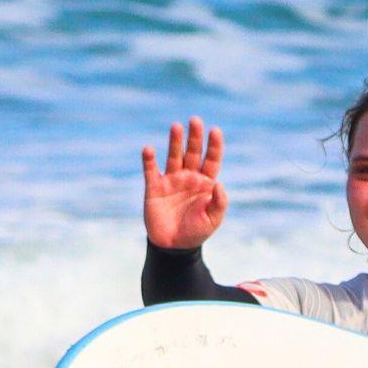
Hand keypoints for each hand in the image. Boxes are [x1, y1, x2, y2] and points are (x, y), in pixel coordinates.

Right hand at [142, 116, 228, 248]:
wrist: (173, 247)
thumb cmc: (196, 232)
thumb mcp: (213, 219)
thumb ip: (219, 202)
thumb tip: (219, 183)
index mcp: (205, 182)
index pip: (211, 159)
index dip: (214, 145)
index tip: (215, 131)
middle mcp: (188, 177)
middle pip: (192, 152)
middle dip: (194, 137)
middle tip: (195, 120)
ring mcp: (171, 180)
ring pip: (173, 156)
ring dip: (175, 142)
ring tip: (176, 126)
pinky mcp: (154, 188)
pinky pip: (151, 171)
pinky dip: (149, 160)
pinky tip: (149, 149)